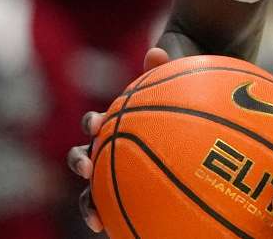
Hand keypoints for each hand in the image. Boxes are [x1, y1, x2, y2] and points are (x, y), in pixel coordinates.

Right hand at [66, 47, 170, 232]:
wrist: (192, 106)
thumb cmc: (182, 91)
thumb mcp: (176, 77)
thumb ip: (165, 67)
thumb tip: (156, 52)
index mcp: (118, 121)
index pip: (96, 124)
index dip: (92, 124)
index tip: (97, 126)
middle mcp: (113, 145)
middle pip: (86, 157)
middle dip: (80, 164)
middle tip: (87, 169)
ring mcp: (120, 168)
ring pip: (96, 189)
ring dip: (90, 202)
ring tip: (96, 217)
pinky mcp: (133, 187)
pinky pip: (124, 206)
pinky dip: (122, 218)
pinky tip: (127, 232)